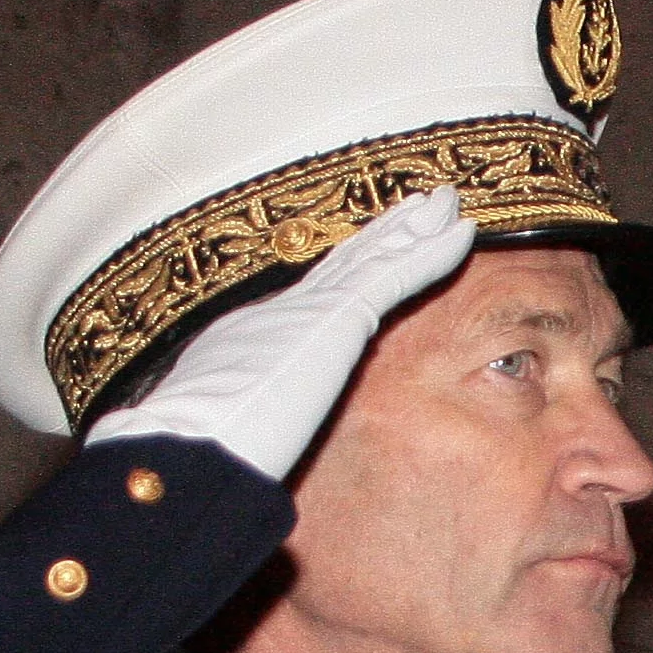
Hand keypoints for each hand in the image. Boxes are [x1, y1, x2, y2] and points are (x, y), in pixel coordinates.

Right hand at [86, 186, 474, 477]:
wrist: (191, 444)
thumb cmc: (204, 448)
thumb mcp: (232, 421)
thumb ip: (255, 416)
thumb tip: (259, 436)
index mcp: (258, 332)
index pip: (317, 288)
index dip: (350, 262)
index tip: (375, 244)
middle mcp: (286, 308)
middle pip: (347, 258)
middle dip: (385, 231)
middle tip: (420, 206)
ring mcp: (314, 308)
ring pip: (375, 254)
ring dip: (415, 229)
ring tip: (446, 204)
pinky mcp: (339, 317)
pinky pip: (396, 275)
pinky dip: (430, 254)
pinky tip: (460, 234)